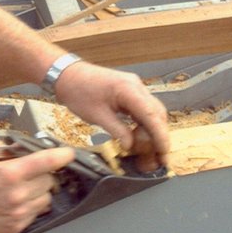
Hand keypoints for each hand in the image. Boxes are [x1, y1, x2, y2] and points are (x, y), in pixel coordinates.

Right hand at [0, 145, 75, 232]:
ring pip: (47, 199)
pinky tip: (16, 202)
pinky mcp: (16, 226)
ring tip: (22, 189)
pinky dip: (32, 206)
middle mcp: (17, 194)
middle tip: (31, 174)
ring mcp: (18, 213)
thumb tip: (33, 148)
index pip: (48, 161)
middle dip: (44, 175)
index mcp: (10, 173)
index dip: (63, 156)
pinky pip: (37, 213)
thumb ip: (12, 152)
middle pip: (50, 181)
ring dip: (40, 192)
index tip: (69, 154)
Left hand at [53, 61, 169, 169]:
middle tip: (160, 158)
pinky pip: (143, 109)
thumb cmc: (78, 92)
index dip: (161, 135)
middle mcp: (137, 86)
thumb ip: (117, 130)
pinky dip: (144, 124)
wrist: (67, 74)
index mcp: (129, 89)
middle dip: (160, 136)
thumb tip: (130, 146)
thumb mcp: (96, 115)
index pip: (152, 115)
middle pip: (157, 113)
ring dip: (153, 131)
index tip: (164, 153)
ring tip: (151, 152)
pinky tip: (141, 138)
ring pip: (152, 111)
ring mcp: (135, 87)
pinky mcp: (130, 91)